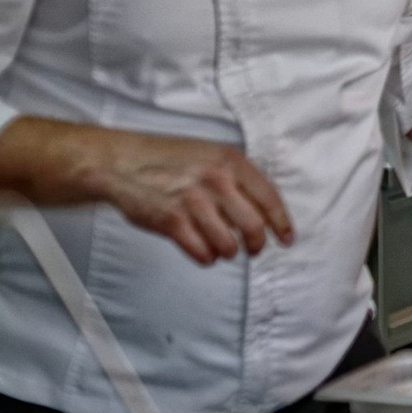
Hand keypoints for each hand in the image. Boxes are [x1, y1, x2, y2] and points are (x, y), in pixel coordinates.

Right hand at [100, 132, 294, 266]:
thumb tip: (265, 210)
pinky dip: (207, 258)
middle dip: (257, 244)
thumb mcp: (213, 155)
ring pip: (228, 244)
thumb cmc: (171, 159)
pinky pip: (201, 252)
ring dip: (229, 252)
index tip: (286, 238)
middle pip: (253, 226)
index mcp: (231, 162)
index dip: (281, 223)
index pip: (269, 198)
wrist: (125, 162)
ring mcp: (193, 202)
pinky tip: (205, 252)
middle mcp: (216, 181)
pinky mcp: (171, 221)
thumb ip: (239, 178)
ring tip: (225, 248)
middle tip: (255, 249)